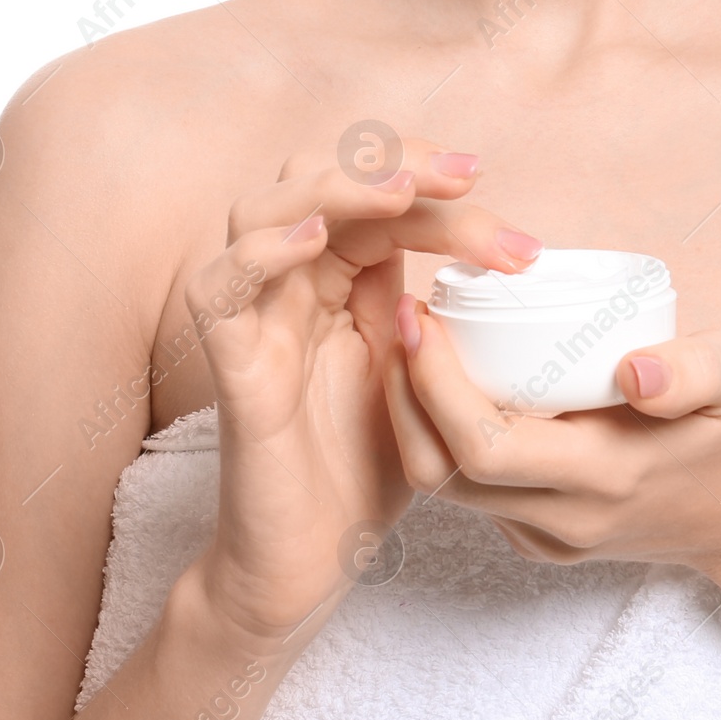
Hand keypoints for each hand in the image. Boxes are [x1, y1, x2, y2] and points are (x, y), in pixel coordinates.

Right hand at [182, 142, 541, 645]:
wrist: (315, 558)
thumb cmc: (368, 462)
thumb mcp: (424, 369)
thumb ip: (444, 308)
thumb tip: (503, 250)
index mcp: (340, 273)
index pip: (370, 188)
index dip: (421, 167)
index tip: (480, 174)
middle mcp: (292, 279)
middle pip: (317, 174)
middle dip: (391, 161)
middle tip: (466, 178)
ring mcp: (256, 315)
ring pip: (260, 209)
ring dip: (333, 187)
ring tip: (401, 193)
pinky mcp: (230, 364)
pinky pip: (218, 288)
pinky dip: (260, 253)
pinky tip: (316, 240)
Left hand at [381, 295, 720, 578]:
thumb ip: (695, 371)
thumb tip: (635, 370)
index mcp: (605, 477)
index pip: (484, 449)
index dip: (434, 385)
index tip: (420, 314)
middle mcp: (566, 518)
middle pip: (444, 474)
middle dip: (405, 394)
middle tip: (402, 315)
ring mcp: (551, 535)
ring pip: (446, 489)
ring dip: (415, 415)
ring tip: (414, 338)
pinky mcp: (543, 536)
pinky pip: (472, 492)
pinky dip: (442, 435)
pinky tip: (447, 377)